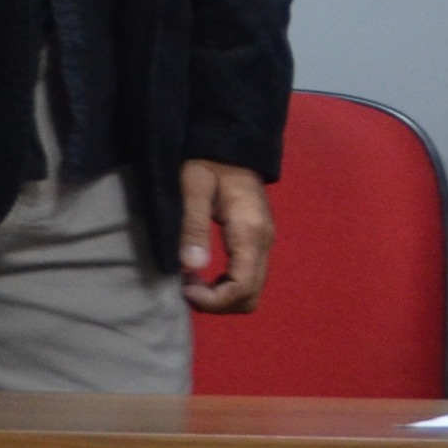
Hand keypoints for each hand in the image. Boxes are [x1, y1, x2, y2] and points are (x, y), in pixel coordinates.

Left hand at [179, 161, 275, 312]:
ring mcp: (264, 243)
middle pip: (250, 297)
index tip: (183, 287)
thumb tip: (192, 267)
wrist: (232, 144)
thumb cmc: (208, 162)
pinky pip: (248, 279)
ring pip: (251, 292)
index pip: (242, 287)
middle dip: (217, 303)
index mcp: (250, 231)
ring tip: (191, 280)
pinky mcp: (258, 242)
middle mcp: (264, 242)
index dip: (212, 300)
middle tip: (186, 286)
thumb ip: (193, 226)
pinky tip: (202, 273)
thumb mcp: (193, 187)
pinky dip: (225, 287)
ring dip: (221, 297)